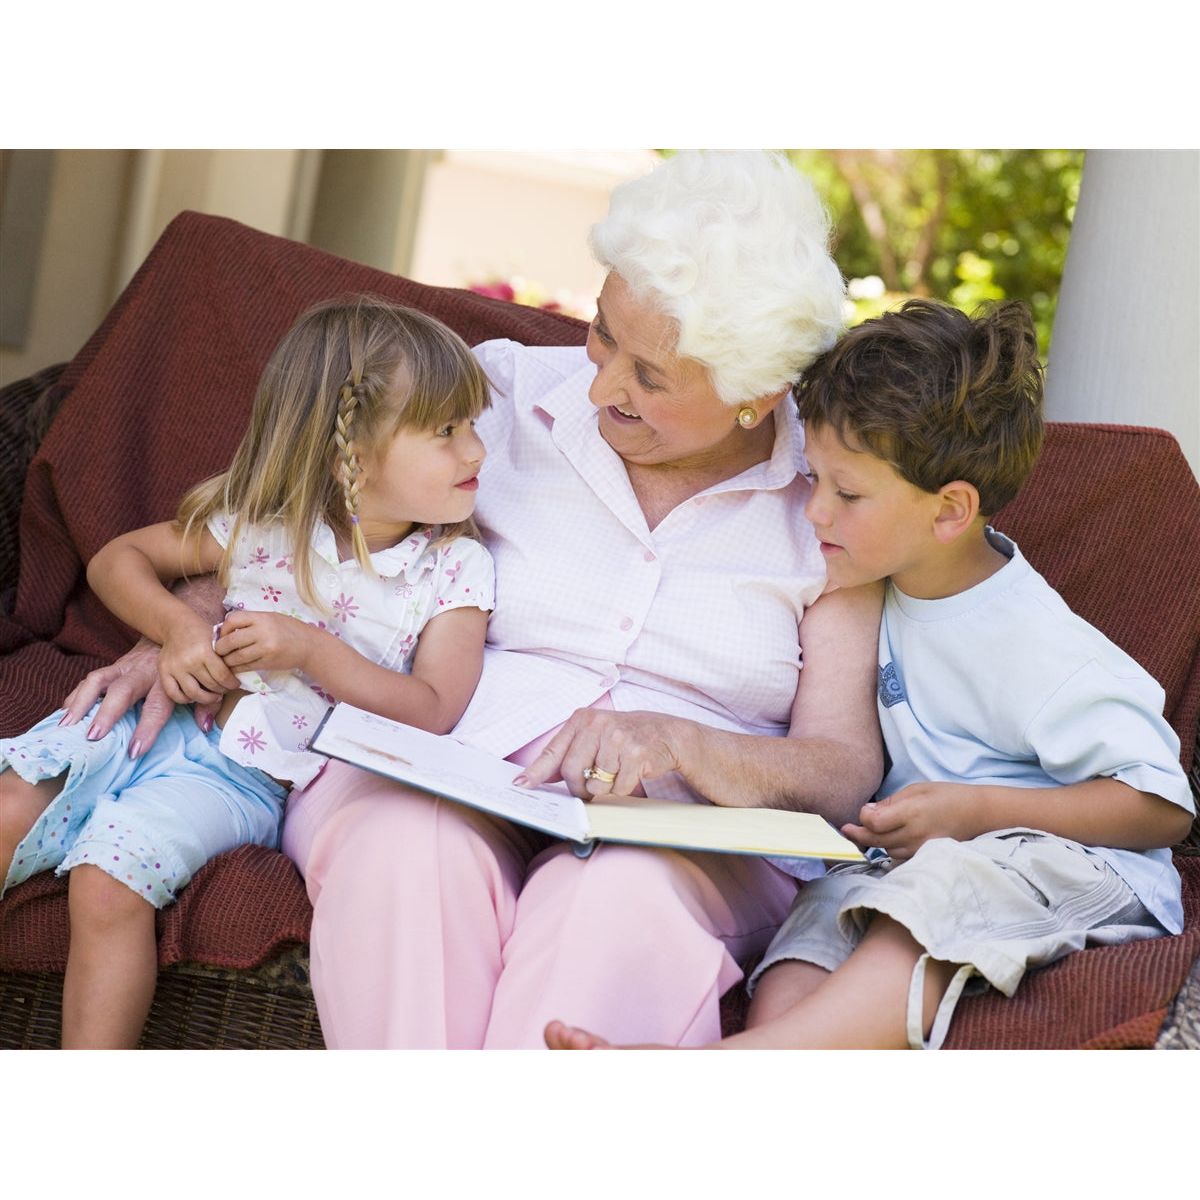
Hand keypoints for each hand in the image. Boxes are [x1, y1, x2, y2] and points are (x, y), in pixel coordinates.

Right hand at [60, 637, 218, 755]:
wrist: (177, 629)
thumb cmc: (191, 662)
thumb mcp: (204, 680)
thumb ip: (207, 703)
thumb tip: (205, 727)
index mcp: (166, 680)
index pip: (157, 706)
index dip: (146, 729)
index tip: (134, 751)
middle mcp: (143, 672)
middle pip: (122, 691)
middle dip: (106, 714)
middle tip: (93, 737)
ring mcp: (124, 667)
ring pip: (98, 680)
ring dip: (80, 703)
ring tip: (66, 726)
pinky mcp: (113, 666)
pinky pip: (90, 680)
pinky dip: (75, 696)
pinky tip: (64, 714)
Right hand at [159, 612, 241, 704]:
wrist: (177, 625)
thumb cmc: (202, 634)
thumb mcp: (218, 640)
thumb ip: (226, 657)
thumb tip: (237, 678)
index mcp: (204, 651)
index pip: (222, 676)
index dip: (231, 684)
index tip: (235, 684)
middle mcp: (188, 660)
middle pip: (210, 685)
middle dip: (221, 690)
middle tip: (225, 689)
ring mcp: (174, 667)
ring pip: (193, 693)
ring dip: (206, 698)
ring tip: (213, 696)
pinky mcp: (163, 671)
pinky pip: (174, 694)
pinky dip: (185, 699)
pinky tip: (194, 695)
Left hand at [215, 610, 315, 673]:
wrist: (309, 645)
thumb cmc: (289, 629)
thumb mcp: (271, 618)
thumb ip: (251, 622)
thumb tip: (226, 629)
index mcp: (262, 618)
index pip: (233, 620)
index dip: (224, 628)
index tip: (224, 635)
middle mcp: (263, 632)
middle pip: (231, 640)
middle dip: (220, 648)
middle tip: (219, 651)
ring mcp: (265, 648)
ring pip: (236, 656)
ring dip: (227, 660)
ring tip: (226, 661)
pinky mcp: (268, 662)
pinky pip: (246, 666)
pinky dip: (237, 668)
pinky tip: (235, 667)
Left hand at [514, 709, 683, 799]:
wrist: (666, 733)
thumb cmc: (625, 737)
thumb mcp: (595, 735)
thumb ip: (568, 753)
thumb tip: (536, 777)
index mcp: (583, 719)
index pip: (553, 750)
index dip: (536, 771)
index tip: (521, 784)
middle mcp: (598, 725)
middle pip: (572, 772)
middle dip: (579, 788)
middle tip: (589, 789)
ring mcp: (617, 738)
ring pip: (596, 784)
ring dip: (605, 788)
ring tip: (617, 771)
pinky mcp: (636, 754)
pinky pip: (618, 787)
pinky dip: (623, 788)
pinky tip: (631, 772)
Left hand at [841, 781, 984, 860]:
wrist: (979, 815)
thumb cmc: (947, 796)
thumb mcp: (917, 789)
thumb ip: (891, 802)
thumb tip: (868, 812)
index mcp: (912, 813)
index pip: (875, 822)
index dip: (863, 817)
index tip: (863, 811)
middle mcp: (915, 834)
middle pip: (876, 840)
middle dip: (858, 834)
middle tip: (845, 829)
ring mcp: (921, 849)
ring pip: (886, 850)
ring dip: (874, 842)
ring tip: (866, 833)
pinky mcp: (926, 857)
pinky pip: (899, 857)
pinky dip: (890, 849)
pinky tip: (886, 840)